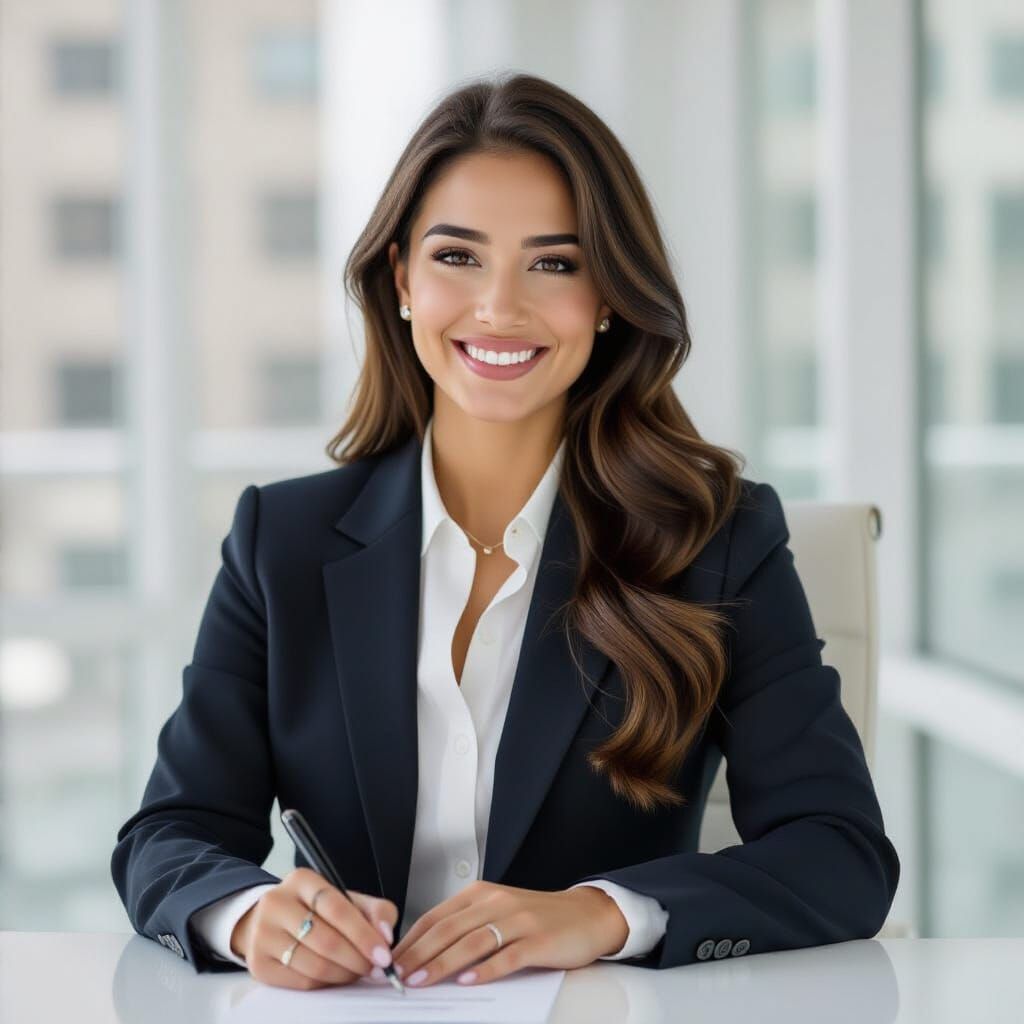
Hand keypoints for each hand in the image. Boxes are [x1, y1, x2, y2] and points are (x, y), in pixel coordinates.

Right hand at [230, 867, 397, 989]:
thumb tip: (385, 935)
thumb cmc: (316, 911)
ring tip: (357, 971)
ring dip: (344, 974)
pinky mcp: (258, 963)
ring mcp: (263, 934)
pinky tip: (335, 976)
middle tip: (375, 968)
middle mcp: (276, 903)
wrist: (271, 921)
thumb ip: (375, 911)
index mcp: (301, 880)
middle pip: (326, 940)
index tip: (384, 954)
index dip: (364, 934)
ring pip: (314, 965)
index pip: (337, 908)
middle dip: (357, 959)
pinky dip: (326, 984)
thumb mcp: (347, 899)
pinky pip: (301, 982)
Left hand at [390, 880, 628, 987]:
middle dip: (418, 953)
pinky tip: (468, 981)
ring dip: (442, 963)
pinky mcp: (538, 940)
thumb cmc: (538, 917)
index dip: (411, 939)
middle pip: (449, 929)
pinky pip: (506, 956)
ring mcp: (518, 920)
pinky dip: (484, 970)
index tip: (390, 960)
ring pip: (472, 942)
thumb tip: (426, 953)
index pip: (436, 916)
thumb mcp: (498, 912)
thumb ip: (467, 926)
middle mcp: (497, 902)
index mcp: (481, 893)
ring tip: (421, 981)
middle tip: (397, 975)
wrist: (587, 914)